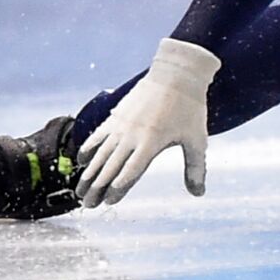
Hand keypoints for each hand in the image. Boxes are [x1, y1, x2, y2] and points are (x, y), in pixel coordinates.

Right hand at [76, 38, 220, 207]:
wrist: (177, 73)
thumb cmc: (190, 108)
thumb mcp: (197, 140)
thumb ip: (195, 168)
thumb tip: (199, 194)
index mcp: (151, 143)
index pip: (130, 172)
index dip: (118, 189)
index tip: (109, 203)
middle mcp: (132, 136)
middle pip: (110, 167)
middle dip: (97, 188)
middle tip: (88, 205)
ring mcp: (121, 125)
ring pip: (100, 153)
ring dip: (89, 173)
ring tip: (79, 190)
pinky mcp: (117, 115)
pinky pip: (98, 135)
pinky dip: (88, 148)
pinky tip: (81, 161)